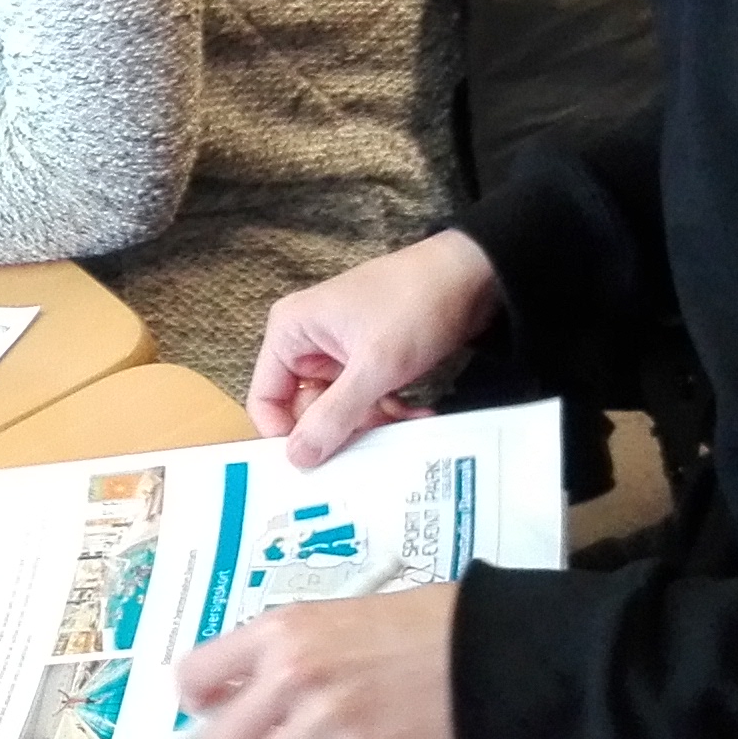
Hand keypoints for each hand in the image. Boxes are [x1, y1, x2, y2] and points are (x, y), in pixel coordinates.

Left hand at [179, 585, 461, 738]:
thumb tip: (239, 691)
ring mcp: (324, 718)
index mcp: (279, 630)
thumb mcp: (332, 617)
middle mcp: (291, 673)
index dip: (196, 704)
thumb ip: (282, 650)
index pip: (195, 675)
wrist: (483, 650)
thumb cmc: (417, 627)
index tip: (207, 714)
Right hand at [247, 230, 504, 466]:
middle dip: (339, 429)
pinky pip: (364, 399)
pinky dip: (387, 411)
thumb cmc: (415, 302)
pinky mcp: (367, 358)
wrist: (472, 274)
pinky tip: (416, 413)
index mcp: (290, 331)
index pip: (265, 398)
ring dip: (370, 422)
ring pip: (338, 409)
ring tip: (403, 423)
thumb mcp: (374, 366)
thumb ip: (334, 414)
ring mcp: (338, 350)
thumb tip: (298, 457)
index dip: (285, 434)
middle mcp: (307, 340)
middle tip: (371, 443)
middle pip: (304, 409)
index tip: (314, 463)